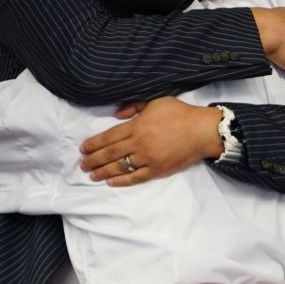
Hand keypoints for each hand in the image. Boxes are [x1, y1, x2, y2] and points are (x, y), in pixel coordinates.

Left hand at [79, 97, 220, 184]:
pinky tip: (111, 182)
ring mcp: (148, 159)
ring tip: (92, 175)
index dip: (94, 143)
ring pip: (120, 167)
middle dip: (94, 159)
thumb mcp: (156, 101)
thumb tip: (117, 114)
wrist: (202, 131)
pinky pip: (135, 177)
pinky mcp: (157, 170)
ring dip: (103, 171)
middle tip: (82, 164)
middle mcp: (140, 143)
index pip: (110, 136)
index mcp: (138, 126)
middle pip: (111, 153)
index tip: (83, 148)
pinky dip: (122, 180)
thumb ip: (134, 106)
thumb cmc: (180, 114)